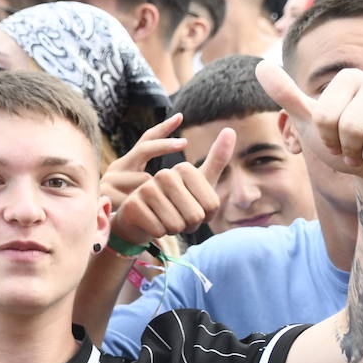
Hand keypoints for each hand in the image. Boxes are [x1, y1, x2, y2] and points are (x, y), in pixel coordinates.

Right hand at [99, 114, 187, 212]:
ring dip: (154, 194)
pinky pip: (136, 197)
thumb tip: (174, 172)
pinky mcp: (107, 194)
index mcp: (128, 164)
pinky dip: (143, 207)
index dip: (162, 129)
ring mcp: (111, 179)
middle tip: (184, 143)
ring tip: (151, 208)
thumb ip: (152, 182)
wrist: (107, 234)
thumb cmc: (131, 213)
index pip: (145, 141)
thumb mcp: (142, 193)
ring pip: (145, 180)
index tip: (180, 116)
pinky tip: (140, 214)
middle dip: (165, 145)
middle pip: (144, 148)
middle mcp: (118, 167)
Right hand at [109, 122, 236, 246]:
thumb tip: (230, 129)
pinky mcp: (132, 205)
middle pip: (195, 216)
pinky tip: (150, 224)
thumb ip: (217, 158)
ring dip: (173, 230)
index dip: (207, 216)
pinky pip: (159, 231)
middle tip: (180, 219)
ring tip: (165, 221)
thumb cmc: (177, 202)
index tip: (196, 209)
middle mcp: (164, 174)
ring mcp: (145, 189)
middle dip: (190, 225)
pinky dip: (157, 233)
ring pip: (176, 225)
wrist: (144, 218)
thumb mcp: (202, 184)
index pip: (212, 205)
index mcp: (183, 169)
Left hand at [257, 61, 362, 187]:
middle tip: (355, 150)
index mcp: (349, 78)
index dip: (328, 139)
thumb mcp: (312, 123)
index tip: (334, 140)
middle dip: (350, 149)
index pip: (326, 117)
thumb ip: (287, 95)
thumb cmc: (344, 144)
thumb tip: (261, 67)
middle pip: (353, 127)